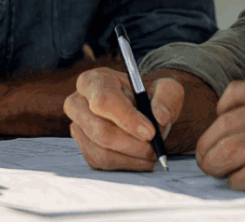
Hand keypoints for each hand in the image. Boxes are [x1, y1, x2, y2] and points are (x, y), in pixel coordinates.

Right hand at [65, 67, 181, 170]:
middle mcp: (79, 102)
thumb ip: (166, 98)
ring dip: (130, 158)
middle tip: (153, 148)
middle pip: (100, 130)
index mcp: (95, 80)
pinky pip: (100, 162)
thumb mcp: (165, 88)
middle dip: (131, 144)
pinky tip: (140, 158)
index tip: (150, 132)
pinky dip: (124, 164)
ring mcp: (79, 126)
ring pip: (100, 151)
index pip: (104, 100)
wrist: (143, 109)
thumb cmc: (150, 96)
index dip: (127, 119)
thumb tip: (160, 117)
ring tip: (151, 154)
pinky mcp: (83, 146)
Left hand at [197, 82, 244, 189]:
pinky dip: (237, 182)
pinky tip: (242, 183)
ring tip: (217, 172)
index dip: (216, 117)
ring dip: (215, 165)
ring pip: (227, 151)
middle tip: (207, 159)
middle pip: (222, 127)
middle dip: (208, 146)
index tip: (218, 131)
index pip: (230, 97)